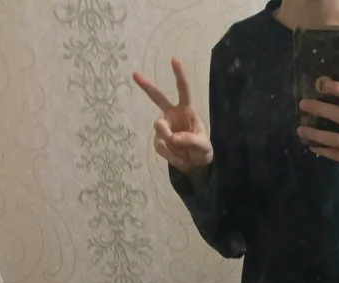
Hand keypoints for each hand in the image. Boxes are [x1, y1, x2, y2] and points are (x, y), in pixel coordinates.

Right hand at [133, 59, 212, 173]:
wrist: (195, 165)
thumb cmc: (202, 151)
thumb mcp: (203, 147)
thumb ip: (190, 140)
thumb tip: (173, 138)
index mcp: (186, 110)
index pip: (183, 90)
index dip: (179, 75)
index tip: (174, 60)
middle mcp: (172, 115)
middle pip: (157, 98)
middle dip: (146, 86)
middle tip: (135, 74)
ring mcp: (164, 127)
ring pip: (160, 129)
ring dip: (171, 142)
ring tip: (183, 153)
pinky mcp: (158, 140)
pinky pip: (160, 145)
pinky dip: (170, 155)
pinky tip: (177, 157)